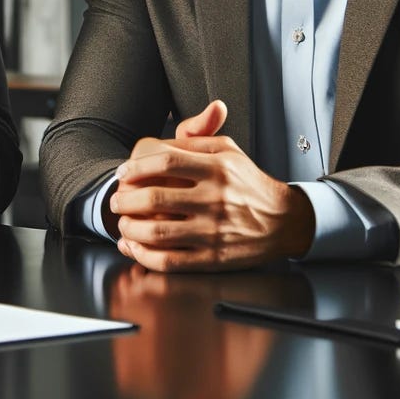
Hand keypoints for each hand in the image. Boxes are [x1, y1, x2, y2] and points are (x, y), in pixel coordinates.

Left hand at [108, 101, 314, 271]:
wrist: (284, 221)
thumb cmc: (249, 182)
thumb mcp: (229, 150)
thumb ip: (196, 138)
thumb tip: (162, 137)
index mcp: (217, 168)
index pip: (166, 162)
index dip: (137, 167)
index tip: (122, 172)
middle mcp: (215, 199)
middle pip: (156, 199)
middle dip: (126, 200)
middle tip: (115, 200)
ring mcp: (214, 231)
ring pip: (159, 233)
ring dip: (130, 229)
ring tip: (122, 223)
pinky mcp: (214, 258)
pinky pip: (171, 261)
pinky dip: (145, 256)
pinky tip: (134, 248)